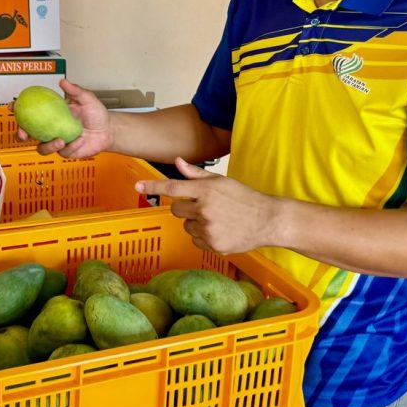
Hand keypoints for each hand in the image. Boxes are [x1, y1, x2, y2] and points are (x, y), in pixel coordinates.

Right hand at [14, 78, 112, 157]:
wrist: (108, 130)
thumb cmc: (96, 114)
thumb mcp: (87, 98)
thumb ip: (75, 90)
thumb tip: (63, 82)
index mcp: (51, 114)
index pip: (30, 112)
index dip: (19, 109)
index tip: (14, 106)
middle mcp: (51, 129)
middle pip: (28, 134)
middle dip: (21, 134)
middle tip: (24, 133)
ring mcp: (57, 141)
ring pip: (42, 148)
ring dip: (49, 146)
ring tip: (60, 140)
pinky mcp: (66, 152)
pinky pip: (63, 152)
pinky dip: (71, 146)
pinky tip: (79, 140)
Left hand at [134, 158, 278, 254]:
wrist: (268, 220)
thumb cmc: (244, 197)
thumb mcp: (221, 181)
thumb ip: (196, 174)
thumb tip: (178, 162)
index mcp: (206, 190)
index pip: (173, 187)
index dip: (153, 186)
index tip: (138, 186)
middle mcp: (204, 209)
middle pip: (175, 210)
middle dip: (185, 208)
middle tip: (203, 207)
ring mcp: (209, 229)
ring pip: (186, 226)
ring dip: (196, 223)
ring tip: (218, 219)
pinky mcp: (214, 245)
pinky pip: (196, 240)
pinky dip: (204, 237)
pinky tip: (221, 231)